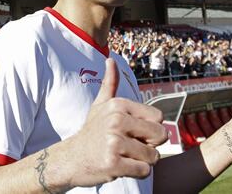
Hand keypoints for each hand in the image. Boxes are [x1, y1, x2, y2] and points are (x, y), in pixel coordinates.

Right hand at [65, 58, 167, 187]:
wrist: (71, 159)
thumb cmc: (91, 132)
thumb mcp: (99, 105)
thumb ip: (109, 83)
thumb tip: (110, 60)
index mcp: (118, 105)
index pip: (159, 118)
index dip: (150, 128)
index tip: (132, 132)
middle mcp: (116, 121)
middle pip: (160, 136)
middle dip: (150, 145)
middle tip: (129, 146)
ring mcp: (114, 143)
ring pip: (153, 156)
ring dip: (142, 161)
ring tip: (123, 156)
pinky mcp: (113, 163)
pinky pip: (144, 171)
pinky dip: (136, 172)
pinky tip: (121, 166)